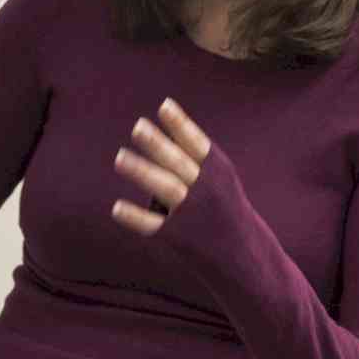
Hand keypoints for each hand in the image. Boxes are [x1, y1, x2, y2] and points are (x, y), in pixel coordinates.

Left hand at [112, 98, 212, 236]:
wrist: (242, 251)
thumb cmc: (224, 205)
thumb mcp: (219, 176)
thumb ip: (194, 152)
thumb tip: (168, 119)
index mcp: (217, 171)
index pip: (196, 143)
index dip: (181, 124)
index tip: (164, 106)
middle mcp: (207, 190)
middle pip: (178, 163)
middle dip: (158, 144)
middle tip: (138, 127)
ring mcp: (193, 214)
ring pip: (165, 189)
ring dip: (142, 172)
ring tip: (119, 157)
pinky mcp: (178, 237)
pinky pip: (153, 224)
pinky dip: (135, 216)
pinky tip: (116, 207)